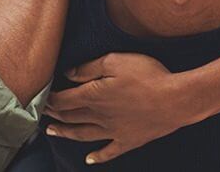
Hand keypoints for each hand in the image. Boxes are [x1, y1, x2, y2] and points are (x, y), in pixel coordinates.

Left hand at [44, 53, 194, 164]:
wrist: (175, 100)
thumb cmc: (147, 76)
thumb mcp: (116, 61)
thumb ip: (89, 68)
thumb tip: (68, 74)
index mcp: (93, 96)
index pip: (64, 99)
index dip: (51, 98)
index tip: (43, 96)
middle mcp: (99, 117)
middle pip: (70, 117)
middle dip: (54, 114)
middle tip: (43, 113)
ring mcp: (113, 131)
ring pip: (82, 134)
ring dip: (65, 132)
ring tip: (52, 131)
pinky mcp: (128, 140)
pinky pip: (108, 152)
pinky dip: (97, 156)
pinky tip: (88, 159)